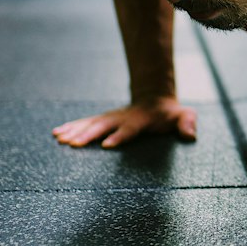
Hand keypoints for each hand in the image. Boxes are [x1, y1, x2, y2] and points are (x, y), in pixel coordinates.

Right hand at [52, 96, 197, 149]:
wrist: (155, 100)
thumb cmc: (170, 114)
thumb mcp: (183, 116)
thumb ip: (187, 123)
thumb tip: (190, 135)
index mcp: (140, 120)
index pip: (129, 129)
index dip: (119, 136)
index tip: (106, 145)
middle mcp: (121, 118)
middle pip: (103, 126)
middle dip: (88, 135)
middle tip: (72, 144)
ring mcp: (110, 118)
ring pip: (90, 124)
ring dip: (74, 131)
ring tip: (58, 138)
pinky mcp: (102, 120)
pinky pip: (84, 124)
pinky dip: (70, 128)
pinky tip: (56, 134)